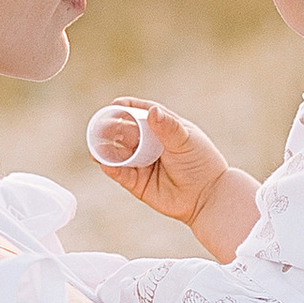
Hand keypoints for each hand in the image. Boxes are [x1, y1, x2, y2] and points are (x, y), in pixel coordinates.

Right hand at [87, 96, 235, 229]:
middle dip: (112, 128)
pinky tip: (104, 162)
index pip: (142, 113)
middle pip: (125, 132)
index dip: (127, 108)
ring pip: (119, 152)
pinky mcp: (138, 183)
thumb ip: (168, 127)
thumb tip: (152, 111)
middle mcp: (150, 145)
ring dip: (106, 147)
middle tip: (102, 126)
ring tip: (96, 144)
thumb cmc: (202, 165)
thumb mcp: (186, 141)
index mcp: (164, 128)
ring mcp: (143, 163)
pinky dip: (111, 167)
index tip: (115, 104)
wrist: (208, 198)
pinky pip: (120, 173)